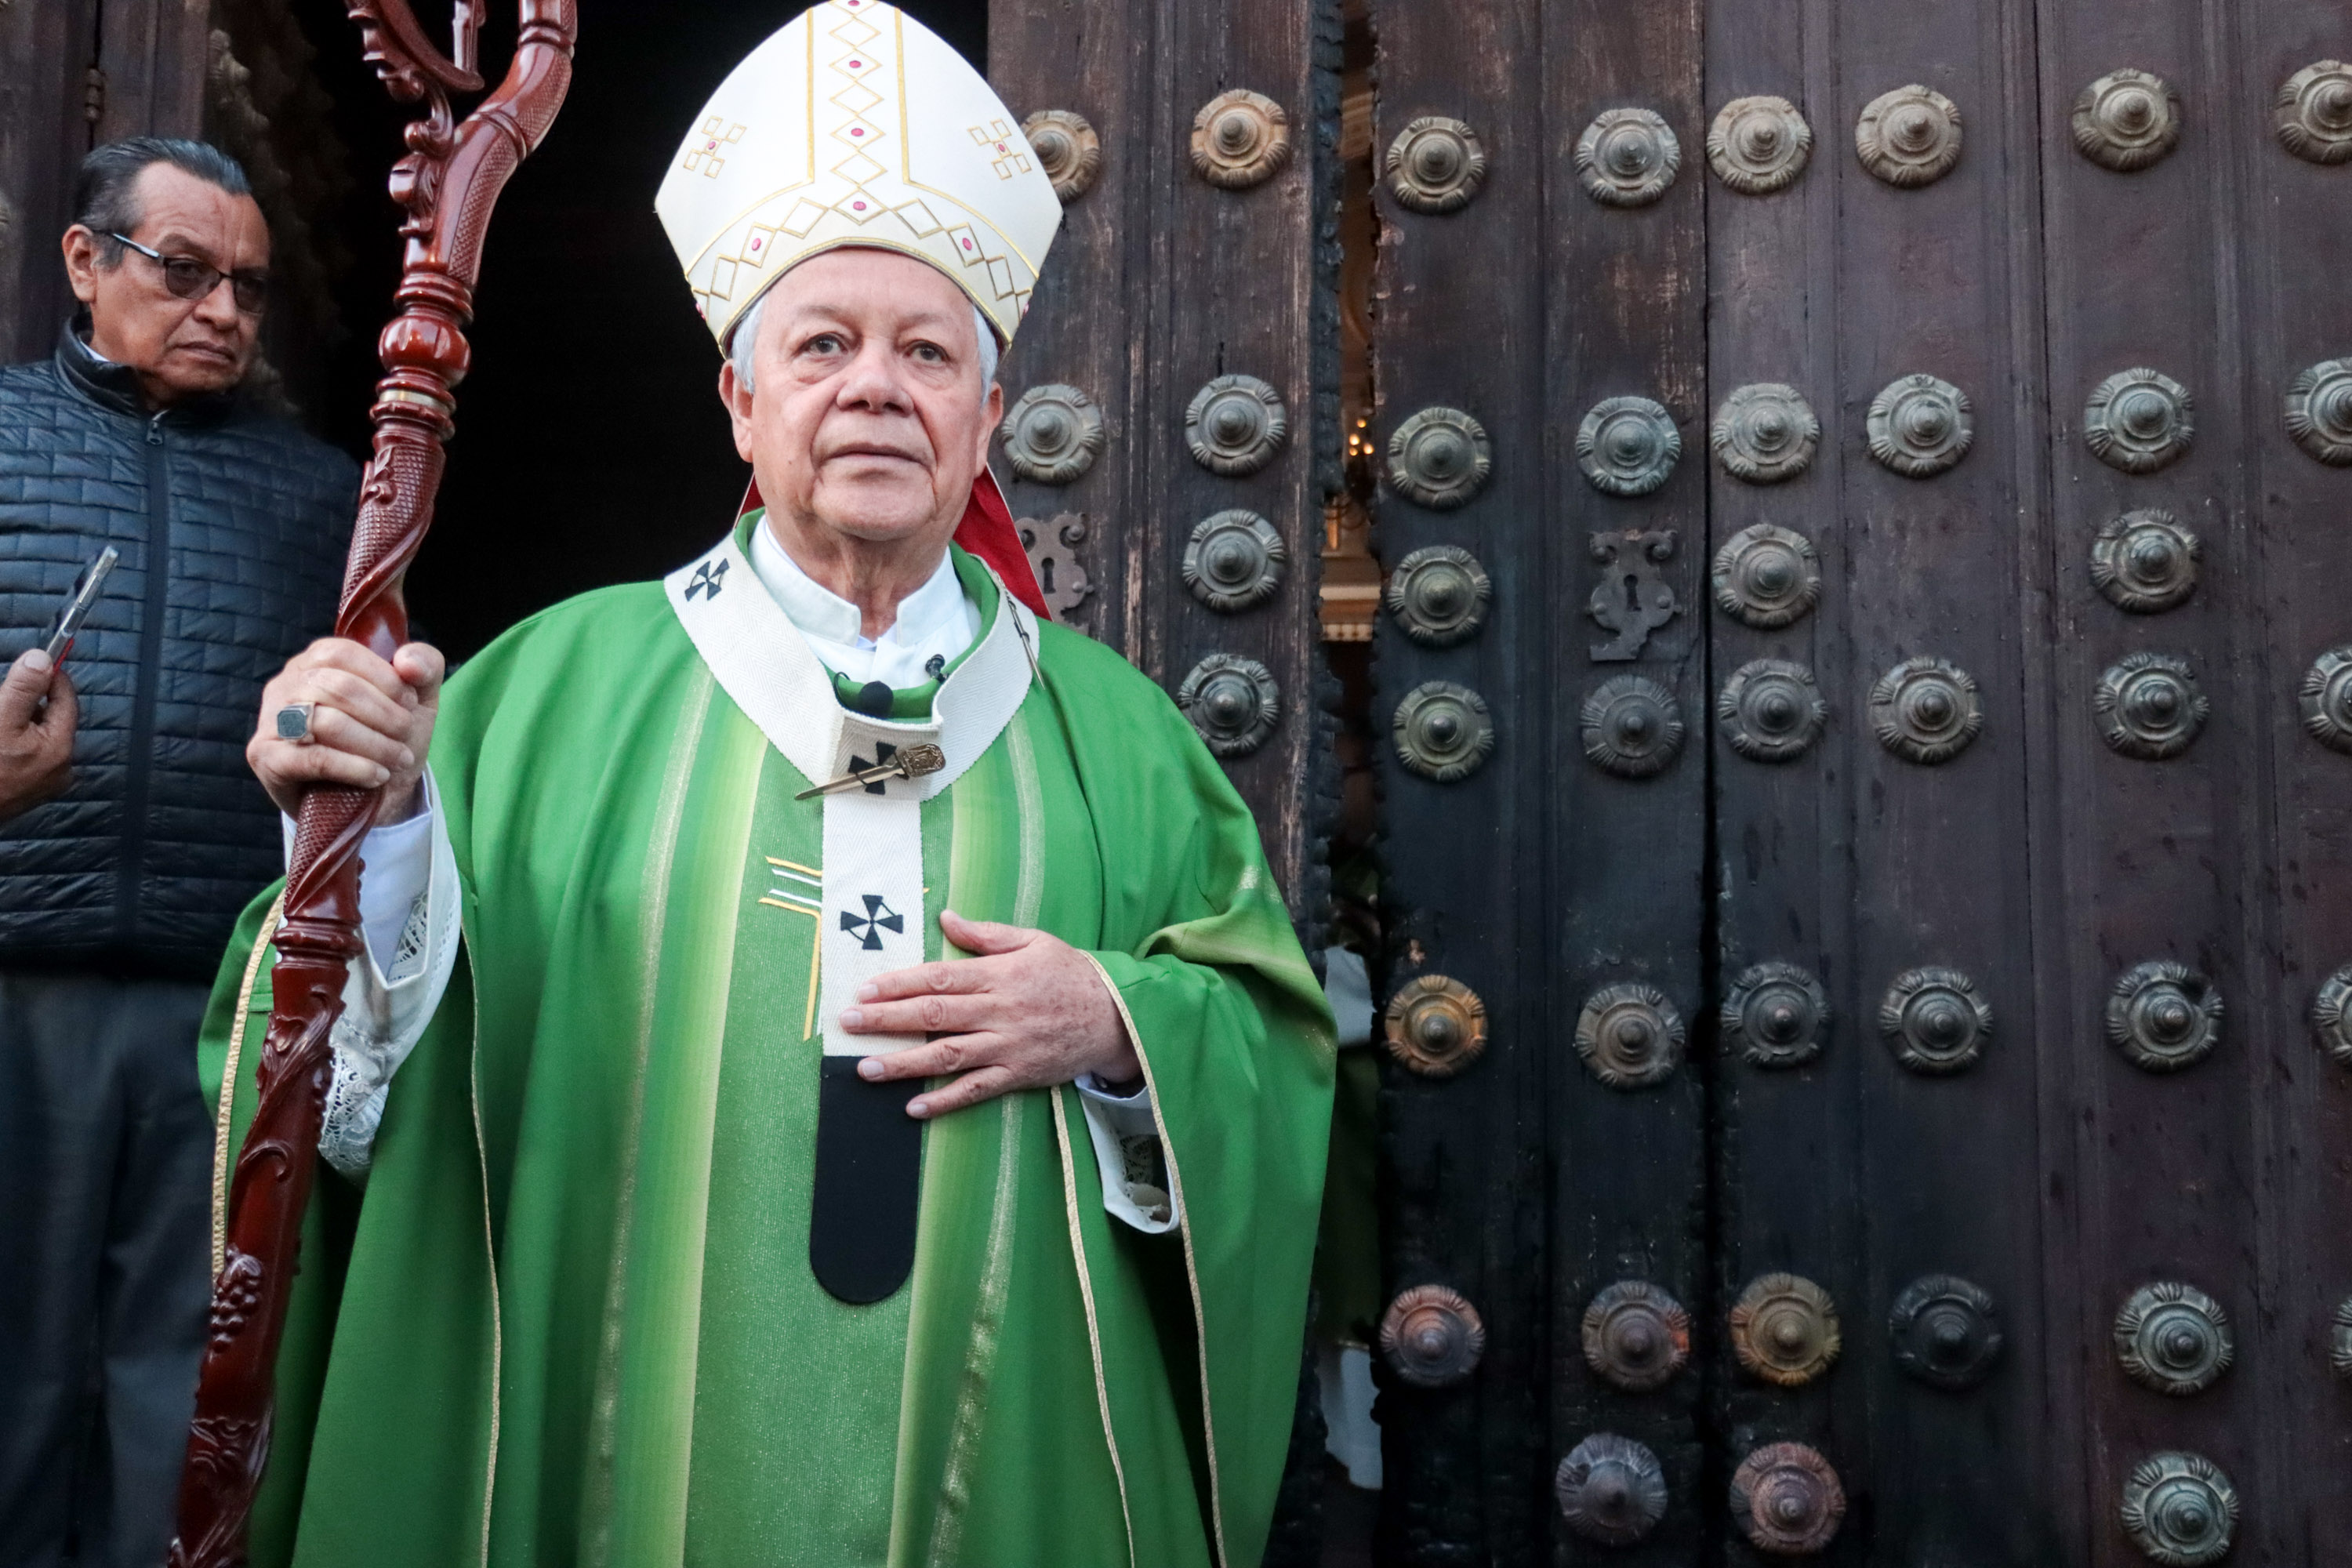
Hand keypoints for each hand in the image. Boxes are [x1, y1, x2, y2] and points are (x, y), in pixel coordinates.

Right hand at [0, 649, 76, 821]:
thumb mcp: (0, 719)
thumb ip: (22, 689)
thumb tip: (42, 658)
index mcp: (59, 748)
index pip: (66, 700)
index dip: (51, 677)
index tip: (38, 660)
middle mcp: (61, 768)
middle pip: (52, 718)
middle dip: (31, 701)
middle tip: (8, 692)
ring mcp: (45, 782)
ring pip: (39, 736)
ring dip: (22, 720)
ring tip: (3, 720)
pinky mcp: (30, 790)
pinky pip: (30, 754)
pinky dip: (17, 740)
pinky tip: (2, 739)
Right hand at [248, 639, 442, 821]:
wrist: (371, 796)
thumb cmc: (387, 737)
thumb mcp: (417, 698)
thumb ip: (424, 665)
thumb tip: (407, 662)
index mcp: (313, 662)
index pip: (341, 653)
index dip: (383, 678)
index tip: (410, 703)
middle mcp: (285, 685)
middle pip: (335, 687)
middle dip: (383, 713)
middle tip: (406, 734)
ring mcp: (271, 721)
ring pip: (325, 722)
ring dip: (373, 743)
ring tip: (399, 758)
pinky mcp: (267, 758)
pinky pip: (314, 758)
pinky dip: (354, 767)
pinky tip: (377, 775)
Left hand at [846, 909, 1141, 1117]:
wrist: (1116, 1017)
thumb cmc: (1070, 974)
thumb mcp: (1033, 940)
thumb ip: (986, 934)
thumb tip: (945, 918)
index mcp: (999, 975)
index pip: (938, 977)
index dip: (898, 984)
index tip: (864, 990)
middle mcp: (998, 1011)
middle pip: (934, 1015)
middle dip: (886, 1020)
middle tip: (848, 1023)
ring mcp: (1006, 1047)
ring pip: (947, 1056)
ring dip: (903, 1064)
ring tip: (866, 1069)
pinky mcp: (1017, 1075)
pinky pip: (975, 1090)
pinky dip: (944, 1101)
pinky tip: (913, 1107)